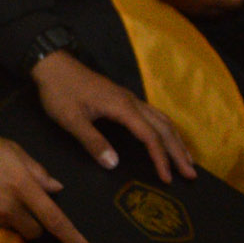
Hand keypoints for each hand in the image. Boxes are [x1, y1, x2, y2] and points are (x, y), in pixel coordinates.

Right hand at [0, 126, 91, 242]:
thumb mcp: (11, 148)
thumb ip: (36, 170)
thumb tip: (55, 188)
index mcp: (23, 185)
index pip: (54, 219)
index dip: (72, 238)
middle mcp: (10, 207)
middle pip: (37, 232)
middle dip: (39, 224)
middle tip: (30, 205)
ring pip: (17, 230)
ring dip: (19, 220)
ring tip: (4, 197)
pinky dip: (1, 217)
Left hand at [32, 51, 195, 183]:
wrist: (52, 64)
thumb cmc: (59, 91)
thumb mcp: (70, 119)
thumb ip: (92, 141)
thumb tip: (113, 164)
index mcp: (122, 107)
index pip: (150, 136)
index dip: (160, 158)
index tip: (167, 178)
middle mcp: (131, 101)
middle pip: (164, 128)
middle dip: (179, 152)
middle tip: (191, 174)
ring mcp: (128, 98)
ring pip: (161, 119)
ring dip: (176, 140)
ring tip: (187, 159)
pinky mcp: (123, 98)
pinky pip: (152, 115)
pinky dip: (164, 129)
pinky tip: (165, 138)